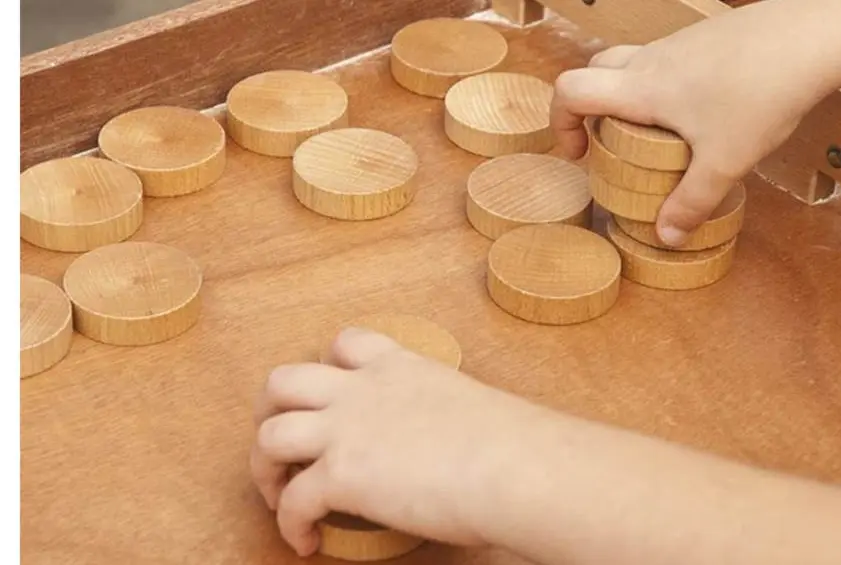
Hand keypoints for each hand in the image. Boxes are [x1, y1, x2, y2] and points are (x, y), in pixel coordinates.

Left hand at [249, 327, 554, 555]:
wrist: (515, 466)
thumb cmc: (512, 445)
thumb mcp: (467, 408)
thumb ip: (438, 417)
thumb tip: (447, 450)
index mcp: (400, 368)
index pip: (344, 345)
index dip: (325, 370)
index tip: (329, 398)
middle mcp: (364, 390)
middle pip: (282, 382)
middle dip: (268, 414)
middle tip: (281, 446)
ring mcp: (347, 429)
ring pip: (270, 434)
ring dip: (264, 468)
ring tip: (279, 497)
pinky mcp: (342, 475)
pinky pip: (291, 500)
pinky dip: (289, 524)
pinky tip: (306, 541)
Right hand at [550, 0, 840, 246]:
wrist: (814, 35)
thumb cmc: (763, 93)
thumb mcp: (725, 162)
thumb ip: (691, 202)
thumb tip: (666, 238)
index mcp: (642, 88)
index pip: (571, 90)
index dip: (560, 123)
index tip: (580, 153)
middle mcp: (652, 60)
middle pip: (595, 70)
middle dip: (590, 106)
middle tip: (610, 142)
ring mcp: (681, 43)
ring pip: (633, 62)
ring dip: (630, 95)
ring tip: (662, 134)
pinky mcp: (708, 37)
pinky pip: (669, 59)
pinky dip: (666, 84)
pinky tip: (706, 111)